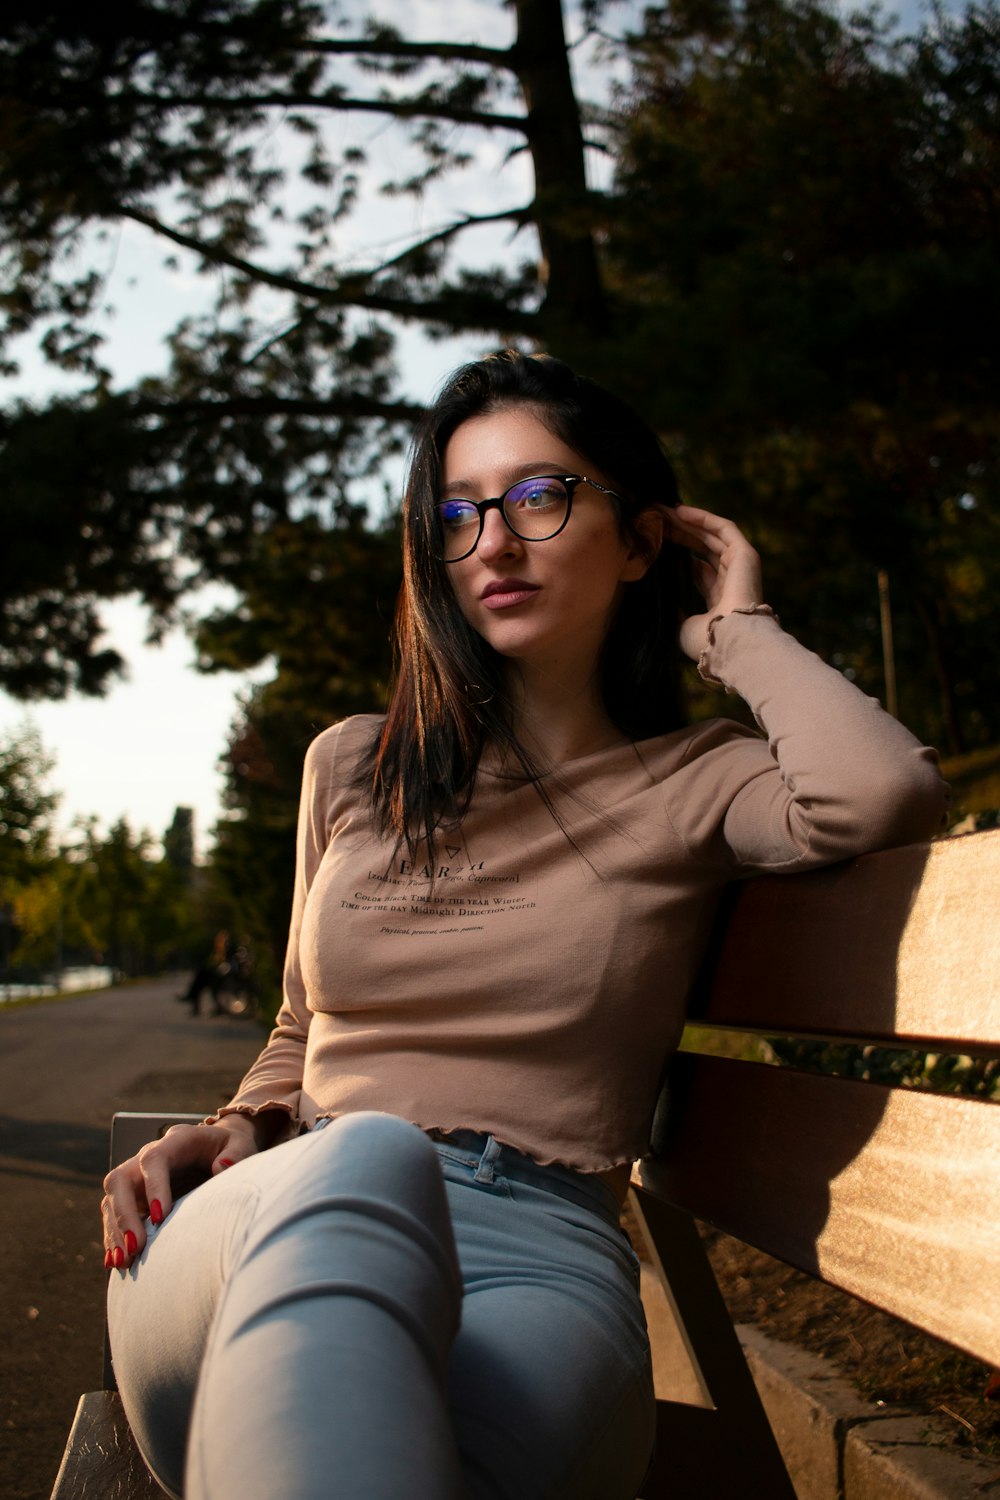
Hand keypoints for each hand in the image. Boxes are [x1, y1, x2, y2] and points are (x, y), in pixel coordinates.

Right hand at [100, 1115, 259, 1270]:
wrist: (218, 1148)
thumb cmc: (232, 1148)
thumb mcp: (242, 1145)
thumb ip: (236, 1154)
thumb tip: (221, 1168)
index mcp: (176, 1141)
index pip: (154, 1158)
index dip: (153, 1186)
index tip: (161, 1217)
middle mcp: (148, 1156)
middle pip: (120, 1179)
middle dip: (123, 1214)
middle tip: (135, 1247)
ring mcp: (137, 1177)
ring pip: (112, 1200)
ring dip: (115, 1232)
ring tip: (123, 1262)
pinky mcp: (134, 1197)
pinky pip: (114, 1215)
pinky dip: (113, 1238)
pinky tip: (115, 1262)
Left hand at [667, 503, 764, 660]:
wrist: (729, 640)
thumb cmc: (707, 640)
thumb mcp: (683, 628)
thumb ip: (676, 614)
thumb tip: (666, 606)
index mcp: (719, 599)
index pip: (696, 569)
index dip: (677, 554)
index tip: (655, 542)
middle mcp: (731, 580)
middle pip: (701, 549)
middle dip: (678, 533)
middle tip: (654, 520)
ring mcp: (740, 566)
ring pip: (710, 536)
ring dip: (686, 522)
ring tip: (661, 511)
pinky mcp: (745, 555)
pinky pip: (723, 528)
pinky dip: (703, 518)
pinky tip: (680, 511)